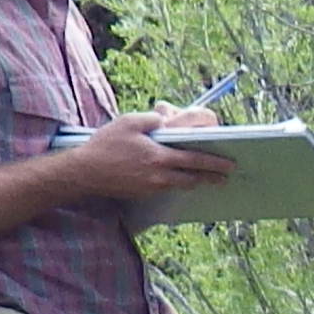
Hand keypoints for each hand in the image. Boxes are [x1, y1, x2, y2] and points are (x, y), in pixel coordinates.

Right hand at [53, 108, 232, 200]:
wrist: (85, 171)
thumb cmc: (106, 144)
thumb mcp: (129, 122)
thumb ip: (153, 119)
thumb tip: (167, 120)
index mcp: (159, 157)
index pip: (194, 161)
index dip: (214, 163)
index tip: (229, 165)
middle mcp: (158, 176)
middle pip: (192, 179)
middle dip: (211, 178)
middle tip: (225, 177)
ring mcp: (151, 187)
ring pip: (179, 185)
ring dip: (194, 182)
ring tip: (206, 179)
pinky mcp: (142, 193)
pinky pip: (165, 188)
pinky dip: (175, 183)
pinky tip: (178, 179)